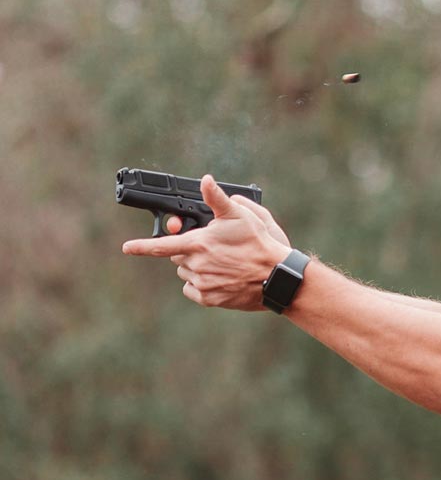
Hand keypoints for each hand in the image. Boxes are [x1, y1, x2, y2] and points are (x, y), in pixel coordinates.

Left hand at [122, 175, 291, 310]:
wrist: (275, 278)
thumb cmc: (259, 244)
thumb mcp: (241, 216)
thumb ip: (217, 198)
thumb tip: (205, 180)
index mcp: (198, 244)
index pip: (161, 245)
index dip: (141, 246)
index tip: (127, 248)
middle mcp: (196, 265)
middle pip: (177, 257)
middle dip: (188, 252)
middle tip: (211, 249)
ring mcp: (202, 283)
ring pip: (186, 274)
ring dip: (195, 269)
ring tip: (219, 265)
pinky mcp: (210, 299)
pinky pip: (193, 291)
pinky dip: (200, 286)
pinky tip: (219, 280)